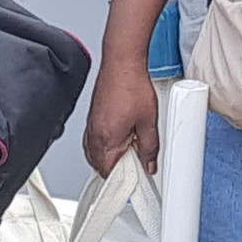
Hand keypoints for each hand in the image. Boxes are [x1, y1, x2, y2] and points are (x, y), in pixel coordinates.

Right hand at [82, 55, 160, 173]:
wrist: (122, 63)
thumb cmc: (132, 86)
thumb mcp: (149, 121)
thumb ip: (150, 147)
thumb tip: (149, 164)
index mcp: (106, 140)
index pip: (110, 173)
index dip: (125, 178)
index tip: (137, 175)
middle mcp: (94, 135)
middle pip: (101, 166)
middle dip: (118, 167)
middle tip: (136, 160)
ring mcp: (91, 127)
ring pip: (96, 154)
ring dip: (111, 156)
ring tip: (130, 147)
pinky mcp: (92, 119)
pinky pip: (94, 141)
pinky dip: (105, 145)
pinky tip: (121, 137)